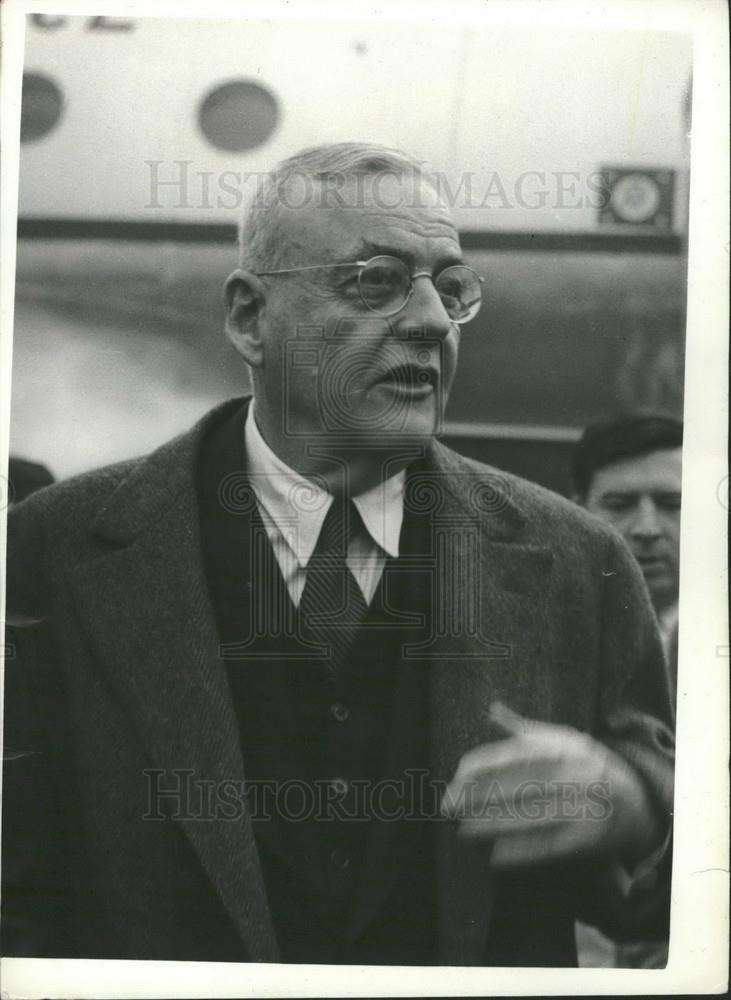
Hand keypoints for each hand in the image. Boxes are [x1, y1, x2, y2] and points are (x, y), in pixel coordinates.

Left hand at [441, 702, 660, 868]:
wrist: (639, 801)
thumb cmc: (586, 766)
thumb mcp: (563, 739)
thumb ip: (524, 729)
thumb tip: (491, 709)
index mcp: (564, 746)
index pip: (514, 754)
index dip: (483, 766)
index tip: (456, 778)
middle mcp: (575, 774)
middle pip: (519, 785)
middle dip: (480, 797)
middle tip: (449, 806)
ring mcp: (584, 806)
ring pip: (531, 816)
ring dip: (494, 825)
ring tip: (464, 831)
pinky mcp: (590, 837)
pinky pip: (550, 846)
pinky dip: (521, 852)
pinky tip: (495, 855)